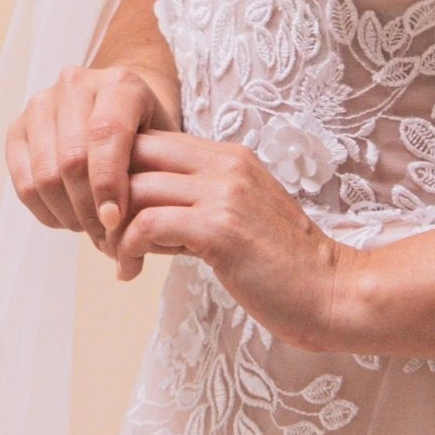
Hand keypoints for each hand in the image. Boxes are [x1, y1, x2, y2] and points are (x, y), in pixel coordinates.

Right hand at [5, 62, 175, 255]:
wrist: (123, 111)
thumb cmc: (149, 134)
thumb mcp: (165, 147)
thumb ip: (151, 175)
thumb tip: (122, 227)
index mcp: (119, 83)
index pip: (106, 133)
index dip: (108, 183)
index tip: (115, 221)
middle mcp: (75, 84)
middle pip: (72, 159)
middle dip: (89, 208)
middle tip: (106, 236)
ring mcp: (41, 104)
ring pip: (45, 175)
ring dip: (68, 214)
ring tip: (91, 228)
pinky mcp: (18, 128)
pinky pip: (23, 182)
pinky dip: (46, 211)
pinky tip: (68, 219)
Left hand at [116, 134, 359, 345]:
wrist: (333, 294)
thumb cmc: (283, 267)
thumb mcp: (238, 218)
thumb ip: (195, 205)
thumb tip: (140, 214)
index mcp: (229, 157)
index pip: (151, 140)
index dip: (118, 172)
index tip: (112, 210)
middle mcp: (225, 164)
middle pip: (133, 153)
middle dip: (104, 192)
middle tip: (101, 231)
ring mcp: (223, 194)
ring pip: (134, 189)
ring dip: (112, 227)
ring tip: (117, 256)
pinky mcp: (220, 229)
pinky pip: (147, 225)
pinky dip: (127, 249)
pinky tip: (130, 272)